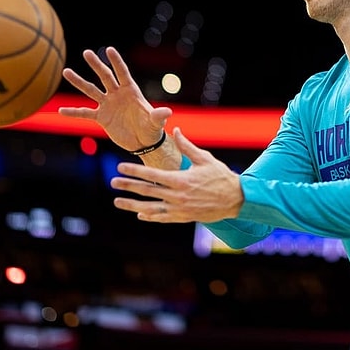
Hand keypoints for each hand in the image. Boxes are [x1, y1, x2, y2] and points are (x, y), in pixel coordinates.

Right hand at [58, 47, 170, 151]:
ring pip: (91, 90)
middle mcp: (117, 94)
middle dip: (96, 65)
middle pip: (105, 76)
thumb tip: (167, 112)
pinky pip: (85, 113)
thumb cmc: (152, 129)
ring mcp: (108, 105)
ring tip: (66, 71)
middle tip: (86, 52)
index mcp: (131, 91)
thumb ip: (159, 116)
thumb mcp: (155, 122)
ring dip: (79, 82)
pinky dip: (73, 112)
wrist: (143, 142)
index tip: (109, 50)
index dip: (117, 62)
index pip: (123, 73)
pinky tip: (61, 110)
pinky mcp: (102, 117)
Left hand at [110, 127, 243, 222]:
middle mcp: (177, 196)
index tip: (120, 166)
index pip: (152, 174)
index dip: (135, 170)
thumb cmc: (220, 176)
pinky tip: (139, 214)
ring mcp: (180, 209)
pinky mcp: (184, 218)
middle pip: (147, 191)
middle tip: (113, 182)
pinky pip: (163, 218)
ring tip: (118, 202)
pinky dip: (150, 217)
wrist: (235, 200)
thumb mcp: (204, 159)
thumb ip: (186, 146)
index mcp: (181, 180)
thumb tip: (175, 130)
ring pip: (151, 208)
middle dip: (128, 186)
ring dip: (132, 205)